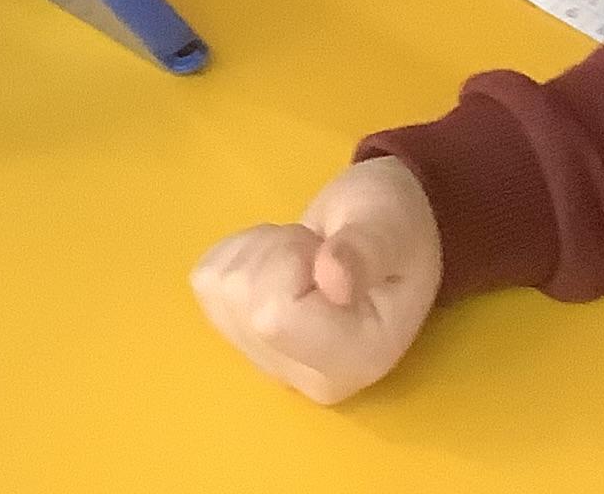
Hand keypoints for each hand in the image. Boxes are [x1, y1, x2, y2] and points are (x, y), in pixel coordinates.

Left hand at [192, 157, 442, 405]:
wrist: (384, 231)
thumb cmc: (396, 226)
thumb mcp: (391, 226)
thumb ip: (364, 252)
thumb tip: (332, 280)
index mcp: (358, 358)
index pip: (275, 316)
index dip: (290, 262)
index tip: (327, 251)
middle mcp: (309, 377)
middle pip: (244, 303)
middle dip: (276, 253)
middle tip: (319, 250)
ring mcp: (269, 362)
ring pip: (221, 289)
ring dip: (260, 251)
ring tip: (306, 255)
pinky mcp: (240, 337)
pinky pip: (207, 280)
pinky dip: (240, 253)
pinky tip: (281, 262)